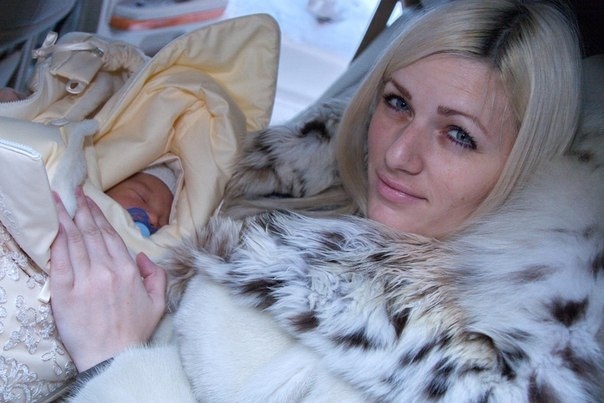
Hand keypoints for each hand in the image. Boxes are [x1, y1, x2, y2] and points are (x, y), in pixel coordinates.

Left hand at [50, 188, 166, 371]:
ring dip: (67, 219)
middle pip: (92, 233)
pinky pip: (61, 262)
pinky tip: (56, 229)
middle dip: (82, 210)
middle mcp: (106, 271)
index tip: (90, 202)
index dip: (98, 216)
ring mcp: (85, 281)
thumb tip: (143, 257)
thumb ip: (156, 276)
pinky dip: (58, 243)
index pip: (110, 236)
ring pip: (75, 242)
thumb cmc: (134, 332)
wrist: (112, 357)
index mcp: (128, 271)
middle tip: (74, 194)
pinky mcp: (66, 294)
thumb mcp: (158, 303)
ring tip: (59, 202)